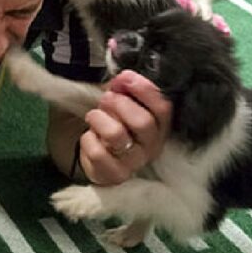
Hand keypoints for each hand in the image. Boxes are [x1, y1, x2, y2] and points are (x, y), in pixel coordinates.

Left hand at [78, 70, 170, 185]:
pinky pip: (97, 152)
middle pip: (142, 122)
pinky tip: (90, 137)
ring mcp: (134, 164)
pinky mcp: (114, 175)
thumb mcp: (123, 104)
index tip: (125, 77)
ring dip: (100, 118)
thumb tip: (121, 79)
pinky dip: (88, 138)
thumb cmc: (115, 124)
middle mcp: (152, 147)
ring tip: (94, 116)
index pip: (163, 108)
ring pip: (116, 135)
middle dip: (120, 104)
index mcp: (160, 127)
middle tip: (106, 99)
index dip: (144, 90)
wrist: (98, 157)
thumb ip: (125, 90)